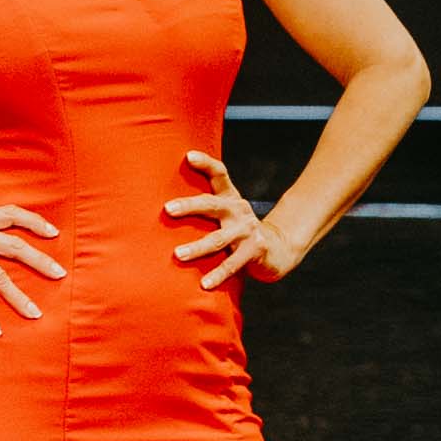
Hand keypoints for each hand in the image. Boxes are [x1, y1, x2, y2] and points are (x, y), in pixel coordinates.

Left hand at [165, 152, 299, 289]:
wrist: (277, 249)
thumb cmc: (238, 230)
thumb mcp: (225, 213)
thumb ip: (205, 206)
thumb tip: (164, 204)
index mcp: (230, 198)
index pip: (219, 174)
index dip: (205, 163)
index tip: (188, 156)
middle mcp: (238, 210)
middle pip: (212, 204)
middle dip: (189, 206)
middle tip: (168, 209)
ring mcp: (247, 231)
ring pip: (218, 239)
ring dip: (197, 247)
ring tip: (177, 254)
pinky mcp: (254, 251)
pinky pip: (232, 264)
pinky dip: (218, 274)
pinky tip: (204, 284)